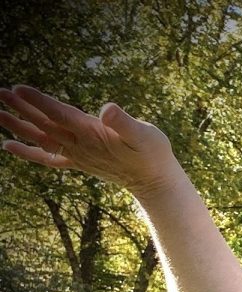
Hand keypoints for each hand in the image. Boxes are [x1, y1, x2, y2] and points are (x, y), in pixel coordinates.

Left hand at [0, 84, 180, 197]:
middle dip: (21, 108)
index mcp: (93, 134)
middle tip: (0, 93)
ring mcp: (78, 155)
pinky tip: (9, 145)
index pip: (62, 115)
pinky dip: (27, 152)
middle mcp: (81, 145)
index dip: (40, 102)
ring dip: (18, 126)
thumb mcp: (146, 134)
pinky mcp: (79, 162)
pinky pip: (48, 158)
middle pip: (45, 125)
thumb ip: (125, 123)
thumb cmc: (154, 155)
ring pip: (42, 139)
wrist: (155, 182)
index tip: (19, 89)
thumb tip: (108, 110)